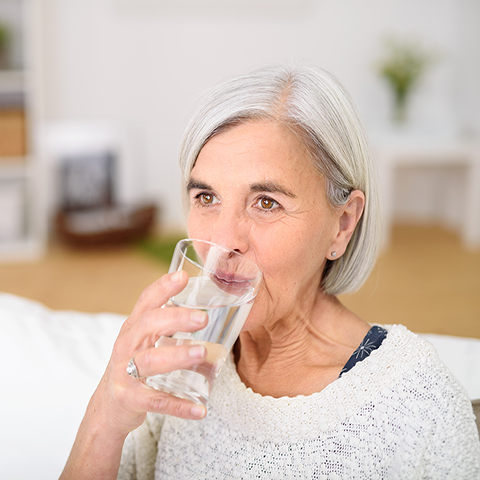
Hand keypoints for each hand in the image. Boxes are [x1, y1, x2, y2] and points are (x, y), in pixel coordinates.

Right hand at [90, 270, 208, 437]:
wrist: (108, 406)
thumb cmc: (134, 363)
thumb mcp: (145, 339)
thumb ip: (167, 323)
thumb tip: (207, 306)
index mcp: (134, 327)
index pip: (145, 301)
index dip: (162, 287)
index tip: (182, 276)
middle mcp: (126, 346)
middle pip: (147, 325)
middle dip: (174, 318)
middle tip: (202, 318)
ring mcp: (125, 373)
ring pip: (148, 361)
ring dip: (177, 356)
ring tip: (203, 353)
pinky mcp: (129, 399)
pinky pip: (155, 401)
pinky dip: (178, 406)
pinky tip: (200, 409)